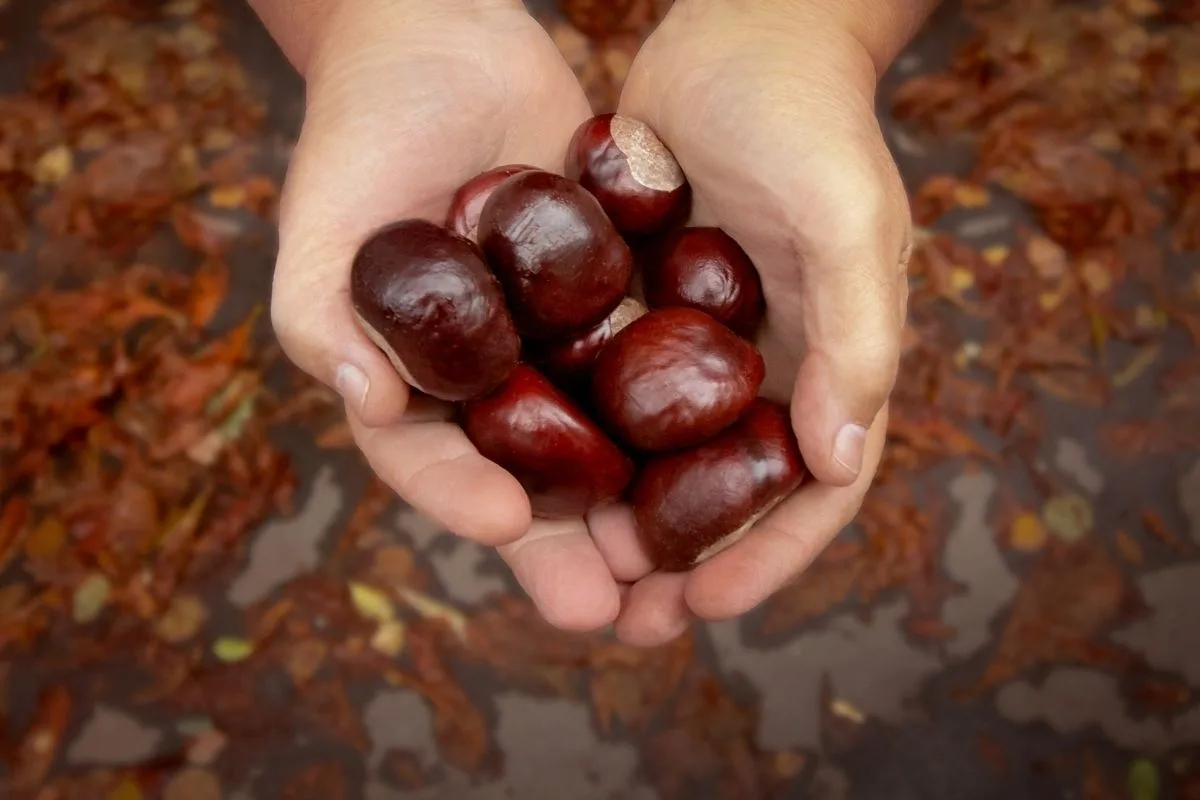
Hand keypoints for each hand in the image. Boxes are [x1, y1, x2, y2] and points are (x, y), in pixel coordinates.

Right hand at [261, 0, 625, 629]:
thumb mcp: (318, 230)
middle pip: (529, 481)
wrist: (440, 42)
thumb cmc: (357, 135)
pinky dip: (684, 407)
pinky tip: (729, 444)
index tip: (510, 525)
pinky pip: (650, 358)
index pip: (433, 464)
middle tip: (615, 611)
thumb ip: (323, 320)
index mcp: (414, 387)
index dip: (463, 502)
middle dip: (567, 549)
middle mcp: (492, 381)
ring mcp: (556, 343)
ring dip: (639, 504)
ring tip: (682, 564)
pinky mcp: (614, 298)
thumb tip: (367, 400)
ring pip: (602, 439)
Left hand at [593, 0, 929, 644]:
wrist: (742, 31)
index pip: (812, 488)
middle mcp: (766, 365)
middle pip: (726, 490)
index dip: (766, 557)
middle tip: (626, 620)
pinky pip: (611, 387)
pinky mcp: (641, 304)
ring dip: (623, 515)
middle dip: (682, 560)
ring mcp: (699, 340)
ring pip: (661, 452)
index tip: (702, 605)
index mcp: (830, 363)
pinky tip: (533, 471)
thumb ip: (855, 338)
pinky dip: (583, 435)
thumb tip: (838, 463)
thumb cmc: (812, 120)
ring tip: (573, 567)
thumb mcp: (848, 222)